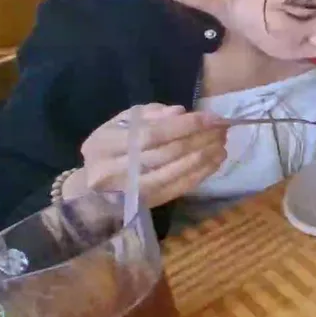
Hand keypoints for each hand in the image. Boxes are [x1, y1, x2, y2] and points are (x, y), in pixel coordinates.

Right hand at [66, 104, 228, 209]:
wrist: (91, 189)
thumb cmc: (110, 147)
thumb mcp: (121, 122)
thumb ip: (150, 114)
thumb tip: (180, 112)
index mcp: (105, 144)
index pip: (153, 134)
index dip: (186, 126)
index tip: (213, 117)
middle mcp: (114, 170)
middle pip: (167, 153)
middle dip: (201, 139)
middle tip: (223, 129)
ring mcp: (130, 190)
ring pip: (175, 172)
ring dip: (205, 156)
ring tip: (222, 143)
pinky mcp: (146, 204)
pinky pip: (179, 188)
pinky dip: (201, 173)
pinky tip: (216, 160)